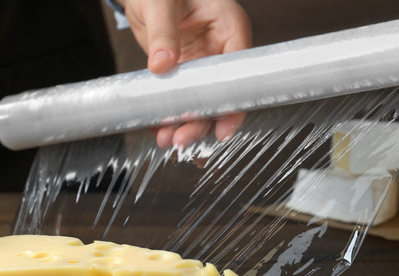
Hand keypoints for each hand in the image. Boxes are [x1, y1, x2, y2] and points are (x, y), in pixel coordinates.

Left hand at [119, 0, 251, 147]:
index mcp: (228, 25)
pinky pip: (181, 96)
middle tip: (183, 139)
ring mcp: (200, 60)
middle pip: (219, 92)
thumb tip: (163, 65)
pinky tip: (159, 128)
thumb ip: (163, 33)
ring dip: (185, 122)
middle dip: (203, 119)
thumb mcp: (161, 4)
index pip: (238, 69)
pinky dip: (170, 113)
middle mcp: (218, 46)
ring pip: (200, 100)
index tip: (223, 127)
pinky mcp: (182, 69)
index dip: (233, 101)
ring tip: (168, 139)